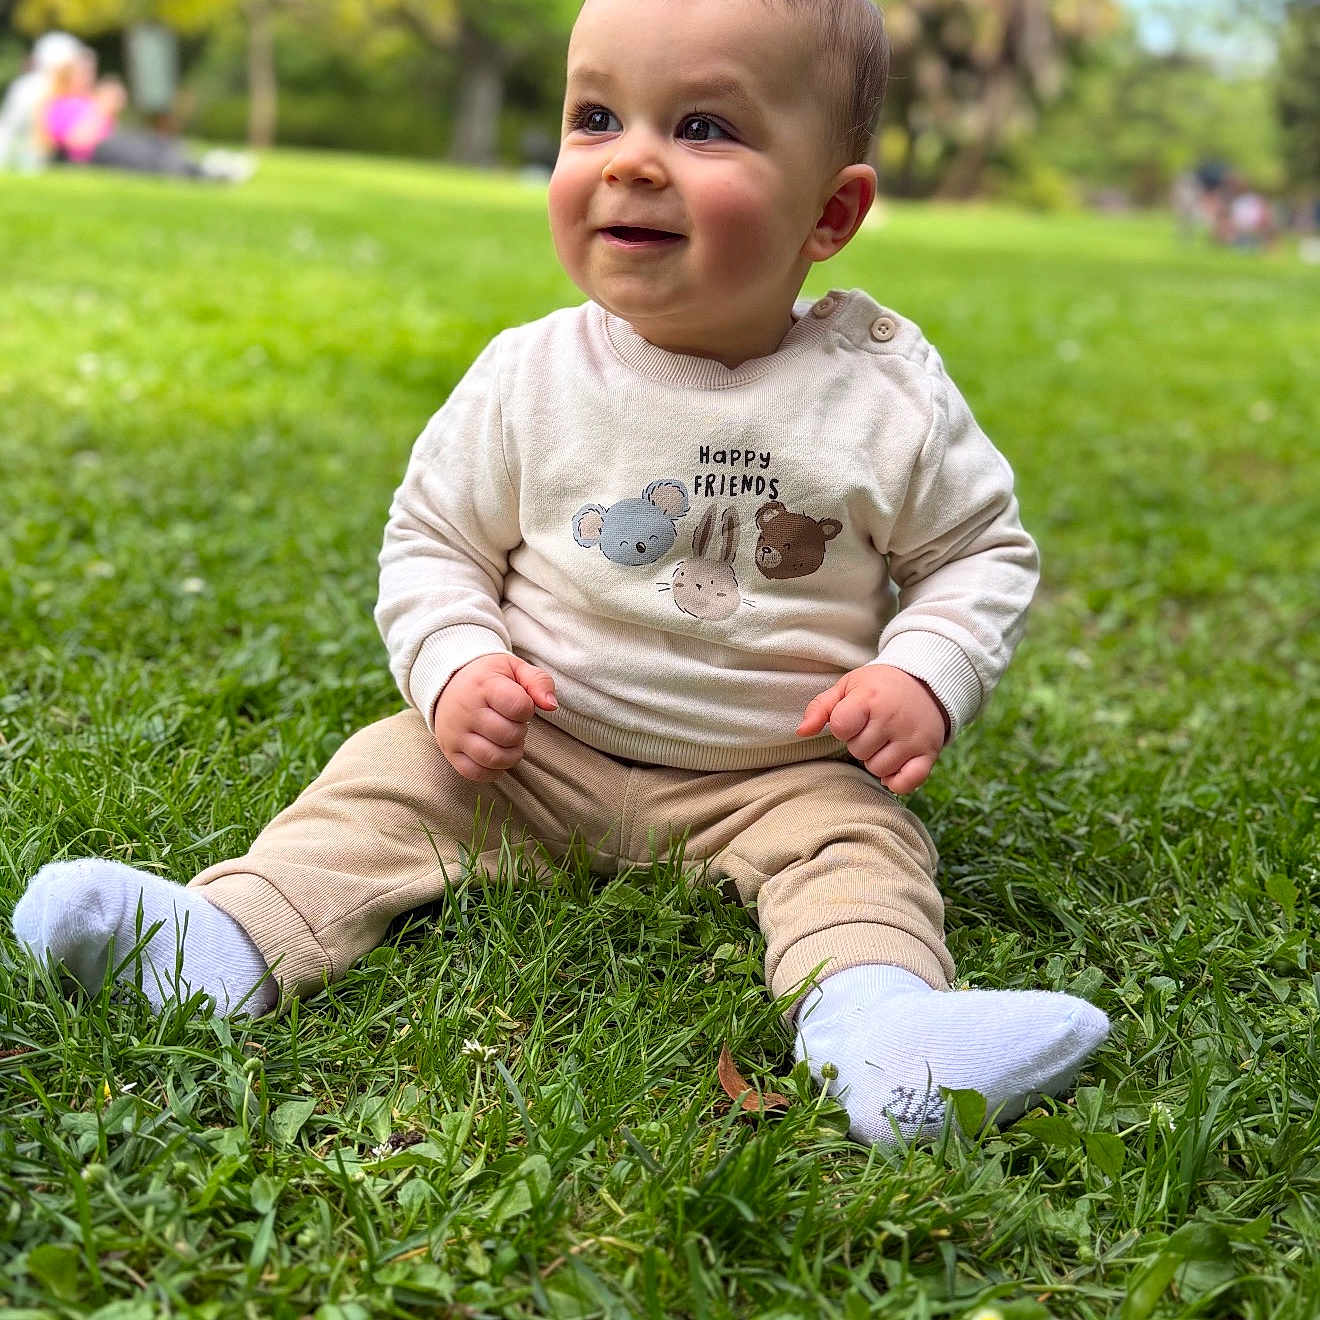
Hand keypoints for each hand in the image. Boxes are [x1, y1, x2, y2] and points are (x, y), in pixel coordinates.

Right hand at [433, 653, 556, 782]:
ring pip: (494, 758)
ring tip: (508, 741)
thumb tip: (552, 705)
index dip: (528, 710)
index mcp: (484, 685)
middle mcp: (466, 710)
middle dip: (520, 731)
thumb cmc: (488, 677)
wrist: (447, 682)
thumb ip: (538, 681)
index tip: (520, 705)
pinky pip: (475, 773)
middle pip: (509, 735)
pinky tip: (497, 756)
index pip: (519, 706)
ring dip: (511, 754)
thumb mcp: (514, 667)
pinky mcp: (449, 751)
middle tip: (512, 723)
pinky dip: (493, 770)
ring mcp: (455, 733)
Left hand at [797, 664, 946, 793]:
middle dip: (859, 742)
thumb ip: (820, 707)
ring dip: (876, 760)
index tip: (852, 718)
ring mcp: (913, 738)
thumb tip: (801, 732)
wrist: (926, 682)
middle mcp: (893, 718)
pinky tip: (895, 764)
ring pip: (879, 769)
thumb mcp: (848, 686)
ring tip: (884, 741)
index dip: (842, 727)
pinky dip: (897, 780)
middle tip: (871, 728)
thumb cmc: (879, 687)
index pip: (841, 727)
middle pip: (858, 751)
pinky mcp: (929, 753)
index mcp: (870, 698)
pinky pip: (906, 782)